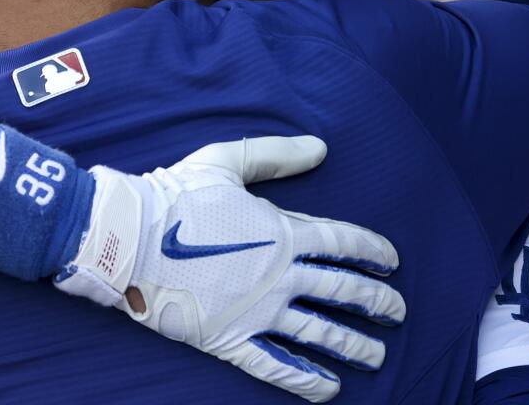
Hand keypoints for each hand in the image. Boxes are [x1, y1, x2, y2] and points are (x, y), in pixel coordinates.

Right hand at [55, 135, 403, 401]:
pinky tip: (328, 390)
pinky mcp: (232, 339)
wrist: (129, 237)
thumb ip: (276, 156)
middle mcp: (280, 275)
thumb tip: (322, 147)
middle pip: (342, 291)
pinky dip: (306, 380)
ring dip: (353, 346)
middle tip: (398, 313)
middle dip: (376, 303)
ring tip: (377, 357)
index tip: (392, 262)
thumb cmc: (175, 195)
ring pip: (319, 333)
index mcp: (282, 232)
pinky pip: (277, 366)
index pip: (342, 242)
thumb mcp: (227, 161)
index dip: (373, 251)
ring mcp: (258, 311)